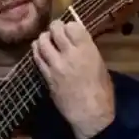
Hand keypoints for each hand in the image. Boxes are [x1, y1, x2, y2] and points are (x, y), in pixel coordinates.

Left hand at [32, 19, 114, 138]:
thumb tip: (78, 42)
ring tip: (46, 40)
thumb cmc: (101, 91)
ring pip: (42, 42)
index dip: (69, 25)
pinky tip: (40, 51)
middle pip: (55, 30)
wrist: (89, 113)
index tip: (69, 29)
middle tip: (55, 31)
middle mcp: (70, 54)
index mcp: (87, 50)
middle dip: (54, 28)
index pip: (72, 26)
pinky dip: (37, 51)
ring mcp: (55, 65)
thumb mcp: (100, 66)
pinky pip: (37, 58)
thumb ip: (87, 51)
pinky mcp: (46, 76)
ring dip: (43, 38)